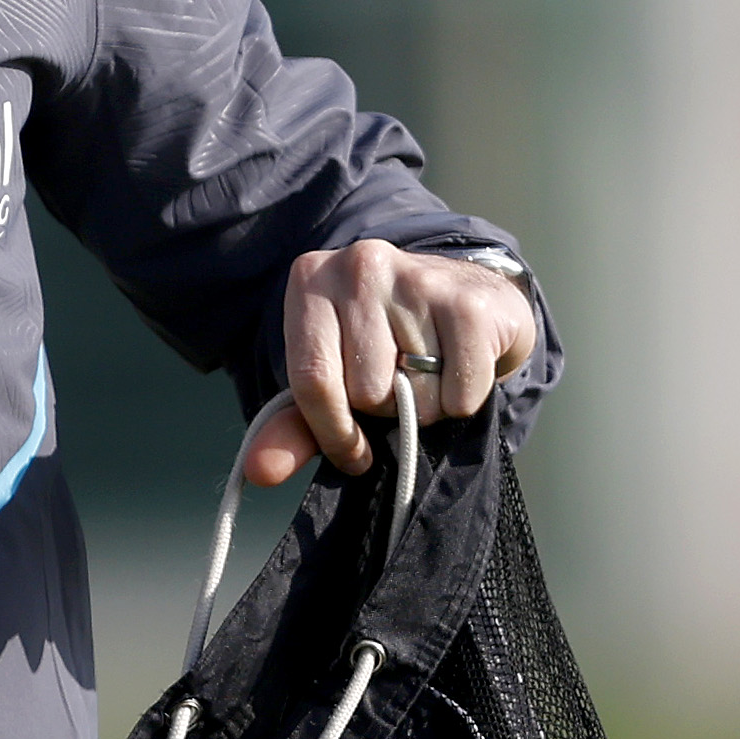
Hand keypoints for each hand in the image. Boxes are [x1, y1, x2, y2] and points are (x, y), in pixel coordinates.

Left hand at [240, 242, 539, 487]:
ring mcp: (415, 277)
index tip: (353, 457)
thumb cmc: (391, 346)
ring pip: (415, 395)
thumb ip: (295, 427)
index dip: (333, 432)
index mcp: (310, 281)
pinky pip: (461, 393)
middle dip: (387, 407)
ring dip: (428, 403)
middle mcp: (358, 267)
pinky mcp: (467, 302)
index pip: (312, 379)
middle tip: (402, 380)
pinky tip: (462, 363)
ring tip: (433, 368)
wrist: (478, 300)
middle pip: (365, 392)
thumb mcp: (334, 380)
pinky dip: (464, 399)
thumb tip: (261, 471)